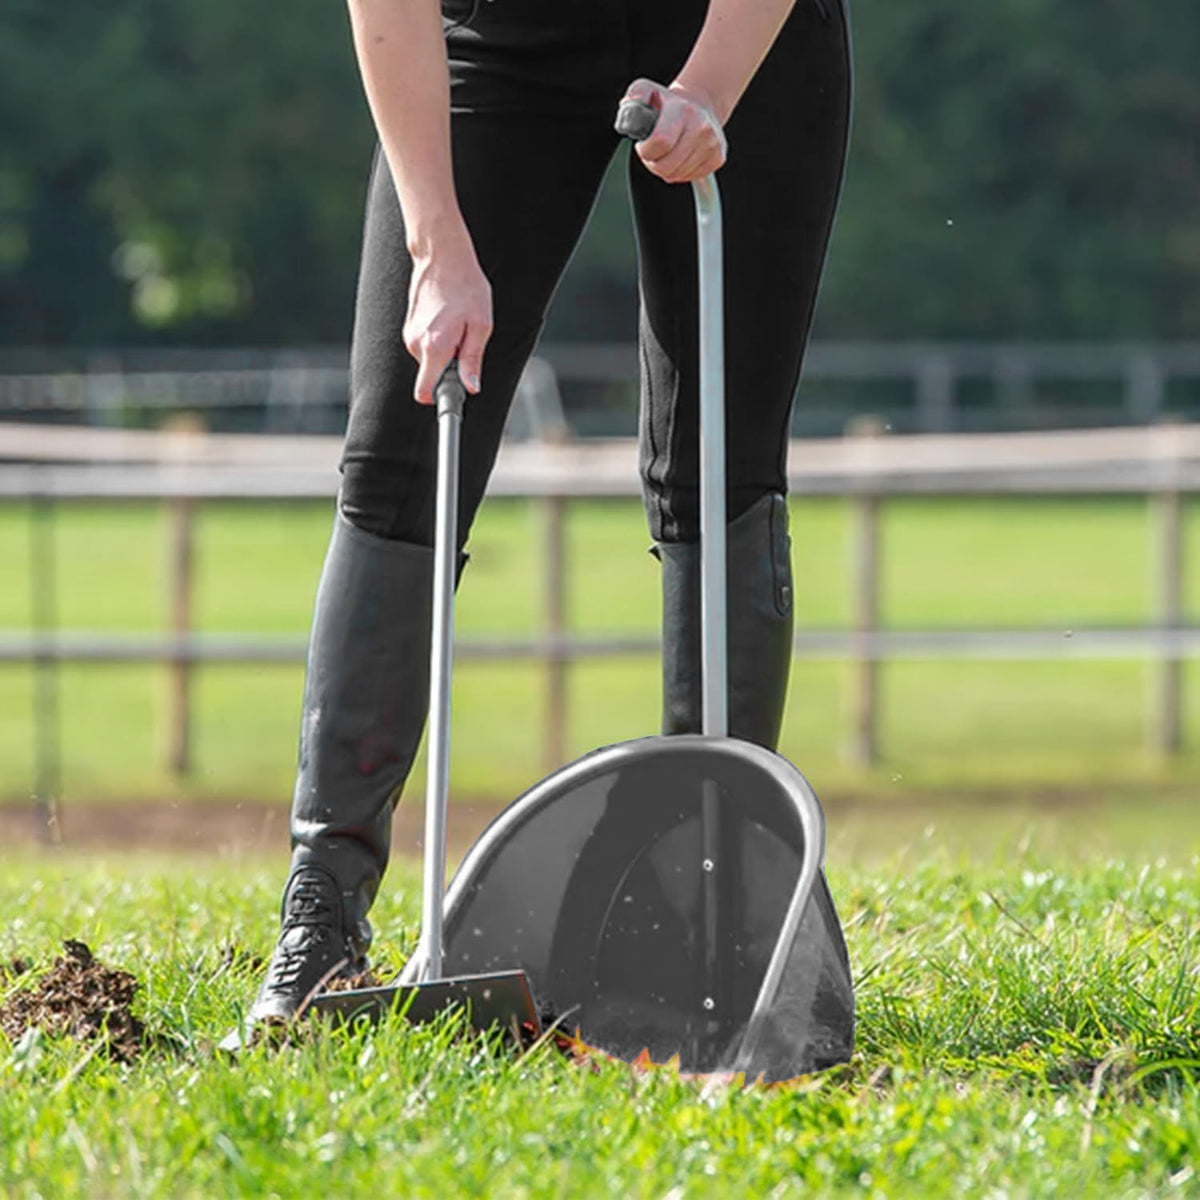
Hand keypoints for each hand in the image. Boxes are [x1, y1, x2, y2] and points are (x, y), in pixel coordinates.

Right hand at [403, 232, 491, 403]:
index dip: (441, 400)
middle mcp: (416, 344)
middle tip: (466, 346)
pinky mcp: (409, 328)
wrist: (442, 255)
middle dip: (450, 371)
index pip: (425, 393)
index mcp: (435, 347)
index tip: (455, 398)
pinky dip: (438, 343)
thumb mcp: (481, 325)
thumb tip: (471, 387)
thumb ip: (473, 360)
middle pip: (431, 378)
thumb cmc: (466, 287)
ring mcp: (409, 335)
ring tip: (458, 328)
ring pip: (429, 362)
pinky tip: (448, 321)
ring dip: (445, 354)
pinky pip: (425, 348)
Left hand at [621, 78, 727, 183]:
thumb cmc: (666, 101)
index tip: (643, 144)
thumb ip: (633, 99)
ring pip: (677, 175)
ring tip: (667, 151)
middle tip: (653, 151)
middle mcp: (701, 127)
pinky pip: (690, 177)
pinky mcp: (718, 158)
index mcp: (682, 110)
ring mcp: (712, 144)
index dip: (645, 150)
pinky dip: (681, 172)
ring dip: (666, 168)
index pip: (660, 142)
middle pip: (666, 167)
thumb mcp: (645, 91)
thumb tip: (628, 121)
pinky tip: (680, 156)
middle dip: (653, 163)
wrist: (700, 101)